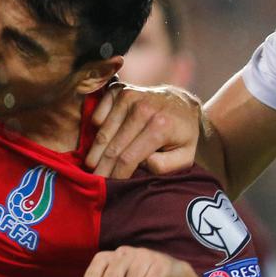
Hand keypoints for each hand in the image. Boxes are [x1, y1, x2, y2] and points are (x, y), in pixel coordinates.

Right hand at [85, 84, 201, 178]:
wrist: (183, 103)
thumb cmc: (183, 134)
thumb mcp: (184, 156)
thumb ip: (164, 166)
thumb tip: (141, 162)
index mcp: (160, 126)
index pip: (128, 157)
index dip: (116, 175)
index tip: (108, 186)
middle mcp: (143, 108)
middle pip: (113, 146)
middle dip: (101, 167)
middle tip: (93, 181)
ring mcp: (130, 96)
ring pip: (103, 131)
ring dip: (95, 150)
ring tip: (91, 166)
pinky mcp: (120, 90)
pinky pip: (99, 112)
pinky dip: (96, 126)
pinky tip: (101, 138)